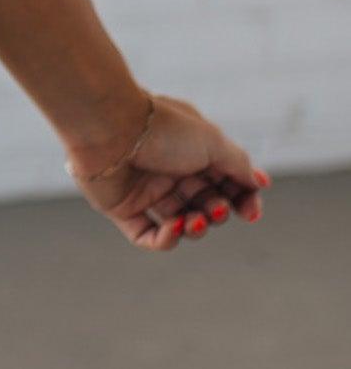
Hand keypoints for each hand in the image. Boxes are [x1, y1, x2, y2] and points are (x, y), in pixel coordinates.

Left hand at [65, 90, 270, 251]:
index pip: (224, 179)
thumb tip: (258, 183)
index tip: (251, 213)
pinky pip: (149, 236)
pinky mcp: (124, 209)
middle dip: (217, 212)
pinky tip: (175, 228)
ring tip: (197, 221)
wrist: (110, 129)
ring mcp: (146, 190)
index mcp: (190, 148)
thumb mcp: (212, 142)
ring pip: (181, 221)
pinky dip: (167, 239)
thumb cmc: (162, 129)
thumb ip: (238, 165)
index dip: (241, 198)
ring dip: (196, 228)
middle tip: (216, 210)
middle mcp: (168, 168)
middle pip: (204, 202)